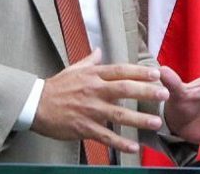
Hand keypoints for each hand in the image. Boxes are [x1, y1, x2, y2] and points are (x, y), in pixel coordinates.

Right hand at [31, 48, 170, 154]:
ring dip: (139, 120)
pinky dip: (120, 143)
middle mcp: (93, 91)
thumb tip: (99, 51)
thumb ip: (89, 61)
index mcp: (93, 76)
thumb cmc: (55, 87)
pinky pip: (105, 136)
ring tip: (156, 123)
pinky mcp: (84, 128)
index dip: (139, 72)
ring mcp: (89, 110)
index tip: (156, 73)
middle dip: (146, 92)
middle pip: (124, 90)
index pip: (120, 71)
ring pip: (118, 115)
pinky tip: (134, 147)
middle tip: (164, 94)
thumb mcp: (73, 70)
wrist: (35, 105)